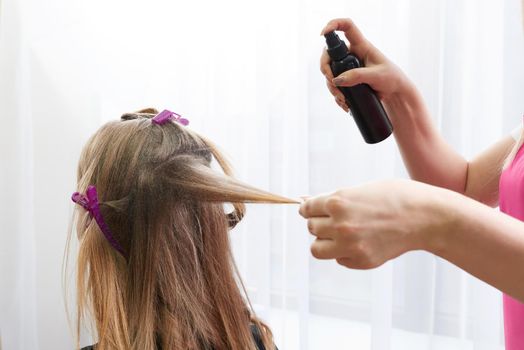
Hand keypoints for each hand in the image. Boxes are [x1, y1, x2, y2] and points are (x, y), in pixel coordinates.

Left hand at [299, 180, 452, 268]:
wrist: (425, 217)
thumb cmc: (395, 197)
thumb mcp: (361, 189)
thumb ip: (334, 199)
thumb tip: (307, 203)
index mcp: (338, 202)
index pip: (307, 209)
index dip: (308, 208)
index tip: (311, 210)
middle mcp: (340, 225)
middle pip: (311, 228)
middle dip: (319, 223)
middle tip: (334, 220)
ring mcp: (350, 245)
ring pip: (317, 249)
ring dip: (325, 241)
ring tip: (340, 234)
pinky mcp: (361, 261)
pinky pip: (338, 259)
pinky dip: (343, 253)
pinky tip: (359, 242)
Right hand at [320, 18, 412, 111]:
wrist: (394, 93)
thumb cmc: (391, 78)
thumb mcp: (376, 76)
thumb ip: (358, 76)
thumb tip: (337, 79)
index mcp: (361, 46)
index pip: (346, 27)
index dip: (333, 25)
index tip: (323, 34)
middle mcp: (352, 54)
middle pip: (329, 55)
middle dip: (326, 70)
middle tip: (334, 83)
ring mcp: (347, 67)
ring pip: (330, 74)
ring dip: (332, 88)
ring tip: (344, 100)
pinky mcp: (347, 80)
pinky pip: (334, 86)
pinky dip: (336, 96)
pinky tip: (345, 104)